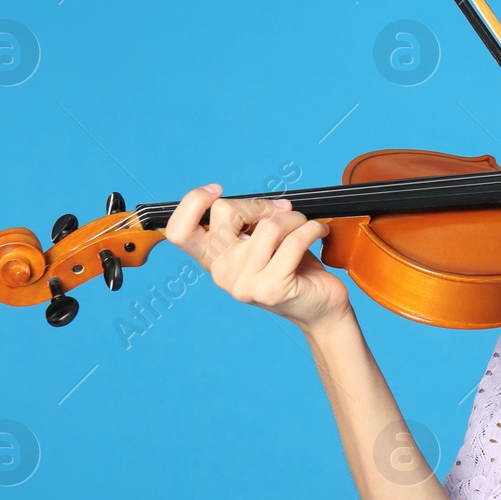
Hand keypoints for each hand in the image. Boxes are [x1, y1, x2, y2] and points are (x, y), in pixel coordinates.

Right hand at [164, 183, 351, 330]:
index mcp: (213, 260)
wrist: (321, 309)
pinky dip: (312, 230)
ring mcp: (244, 283)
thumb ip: (250, 223)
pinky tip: (318, 232)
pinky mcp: (271, 289)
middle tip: (283, 212)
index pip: (179, 231)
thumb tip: (267, 204)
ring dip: (294, 219)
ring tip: (305, 226)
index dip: (191, 202)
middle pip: (225, 212)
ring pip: (269, 226)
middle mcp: (222, 273)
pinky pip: (294, 241)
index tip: (216, 191)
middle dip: (259, 204)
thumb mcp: (263, 243)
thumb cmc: (295, 271)